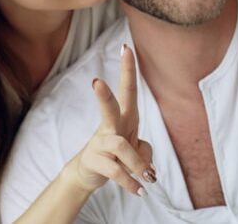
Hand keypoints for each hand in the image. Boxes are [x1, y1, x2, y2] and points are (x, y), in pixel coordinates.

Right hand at [65, 44, 154, 197]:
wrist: (89, 173)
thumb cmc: (117, 152)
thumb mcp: (135, 148)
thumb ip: (143, 151)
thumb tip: (145, 164)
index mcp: (124, 117)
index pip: (127, 89)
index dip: (127, 69)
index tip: (126, 47)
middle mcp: (110, 126)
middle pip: (109, 107)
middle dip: (103, 96)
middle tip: (95, 82)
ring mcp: (100, 143)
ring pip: (120, 146)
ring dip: (137, 164)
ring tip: (148, 178)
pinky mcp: (95, 162)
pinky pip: (116, 171)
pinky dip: (129, 182)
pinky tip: (138, 190)